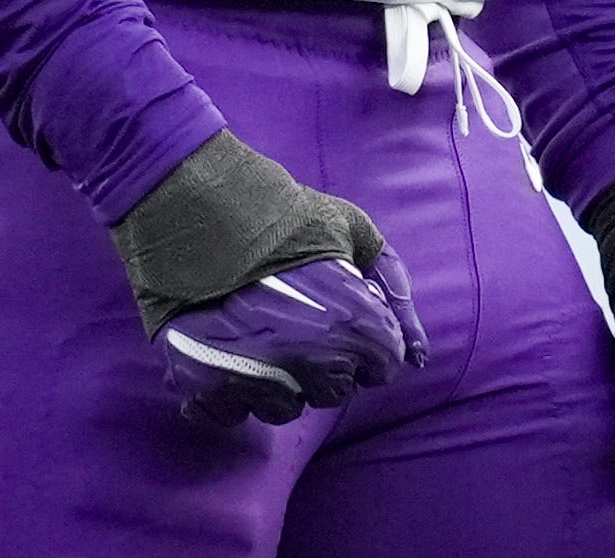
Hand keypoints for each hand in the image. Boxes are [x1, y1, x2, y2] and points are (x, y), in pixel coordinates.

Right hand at [108, 130, 428, 426]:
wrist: (194, 201)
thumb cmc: (281, 213)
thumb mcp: (352, 229)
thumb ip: (394, 290)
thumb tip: (419, 355)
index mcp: (357, 325)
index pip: (381, 367)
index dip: (363, 340)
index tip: (338, 313)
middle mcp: (314, 362)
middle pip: (333, 391)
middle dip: (322, 361)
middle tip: (293, 316)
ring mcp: (259, 379)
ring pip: (282, 408)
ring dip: (274, 377)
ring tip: (254, 327)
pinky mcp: (207, 388)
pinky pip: (229, 413)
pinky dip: (225, 388)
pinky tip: (220, 346)